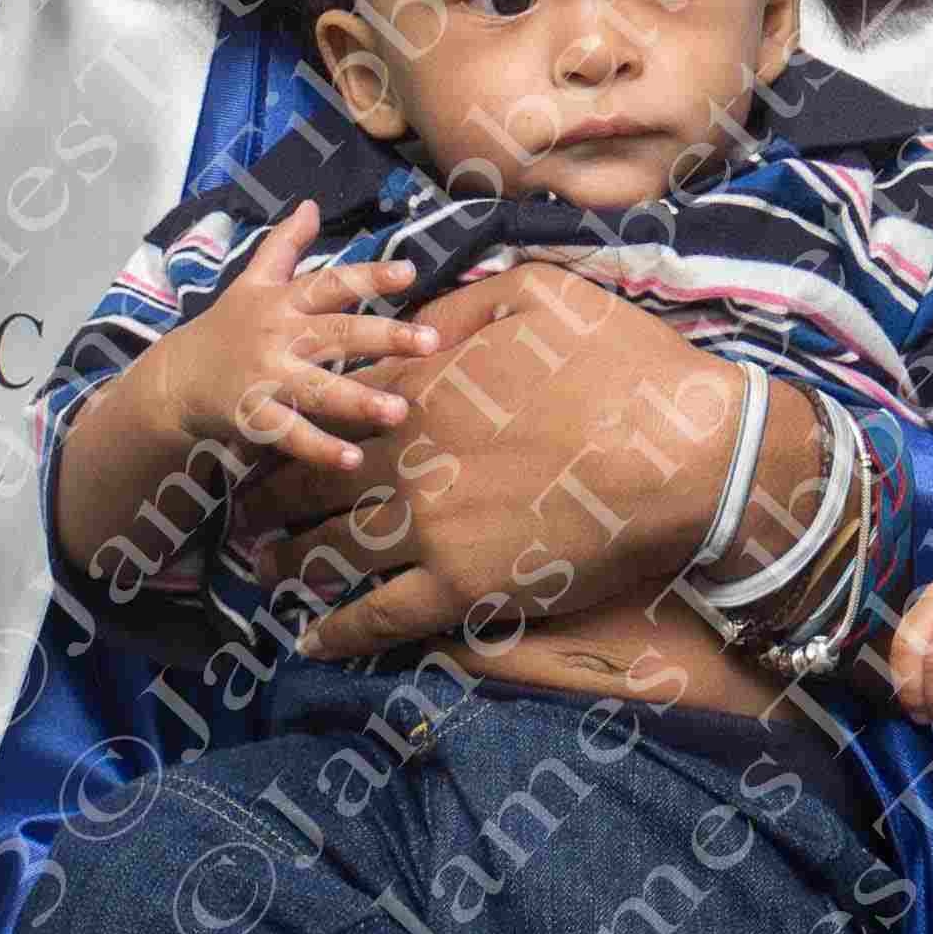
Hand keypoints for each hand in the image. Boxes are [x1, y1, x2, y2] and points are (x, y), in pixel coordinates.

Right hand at [168, 206, 434, 476]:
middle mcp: (277, 336)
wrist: (175, 378)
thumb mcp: (251, 280)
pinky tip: (353, 459)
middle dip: (383, 337)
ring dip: (358, 401)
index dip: (369, 275)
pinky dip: (320, 449)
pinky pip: (290, 434)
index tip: (410, 271)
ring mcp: (265, 378)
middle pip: (335, 334)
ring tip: (400, 411)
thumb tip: (312, 203)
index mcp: (282, 301)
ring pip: (317, 389)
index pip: (331, 283)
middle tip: (430, 341)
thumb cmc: (226, 325)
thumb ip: (284, 244)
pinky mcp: (252, 417)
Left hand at [229, 265, 762, 661]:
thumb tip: (407, 327)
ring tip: (267, 572)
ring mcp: (430, 527)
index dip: (292, 430)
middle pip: (310, 484)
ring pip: (329, 554)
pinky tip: (311, 639)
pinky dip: (337, 630)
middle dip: (267, 503)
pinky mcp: (462, 587)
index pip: (329, 411)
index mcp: (423, 385)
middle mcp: (408, 457)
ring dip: (288, 565)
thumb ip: (458, 308)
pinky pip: (378, 616)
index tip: (270, 442)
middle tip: (243, 517)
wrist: (688, 452)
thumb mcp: (540, 294)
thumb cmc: (625, 365)